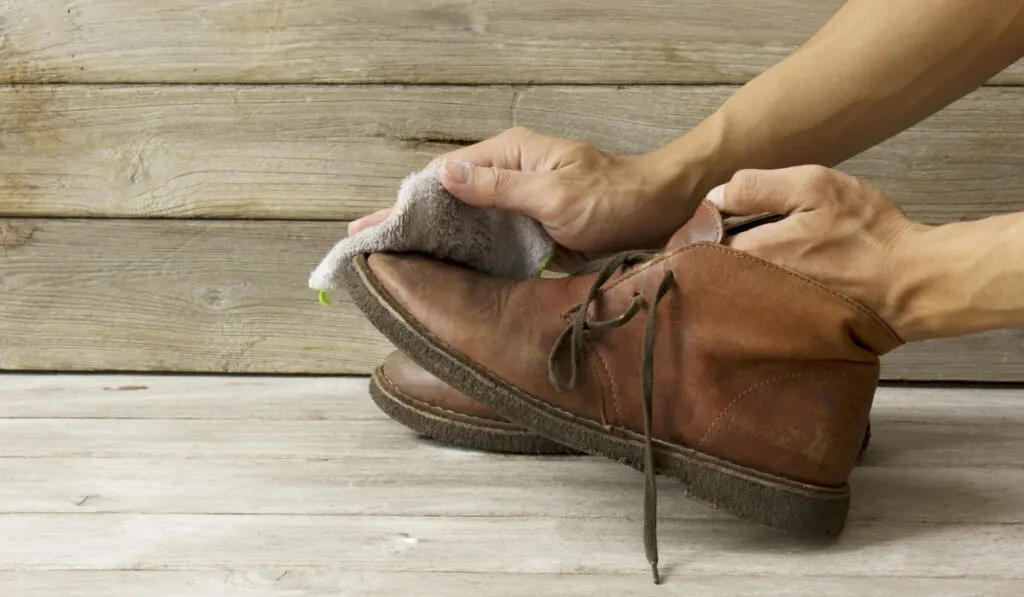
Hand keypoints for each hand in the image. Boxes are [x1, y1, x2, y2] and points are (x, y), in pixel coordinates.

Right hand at [348, 127, 697, 255]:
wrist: (657, 213)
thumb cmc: (614, 199)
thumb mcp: (555, 194)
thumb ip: (499, 187)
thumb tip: (445, 174)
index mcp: (509, 154)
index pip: (445, 174)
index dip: (408, 200)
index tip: (375, 223)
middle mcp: (508, 173)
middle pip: (447, 196)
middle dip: (409, 219)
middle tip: (366, 242)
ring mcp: (516, 201)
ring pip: (463, 219)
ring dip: (431, 237)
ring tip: (388, 258)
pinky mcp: (528, 226)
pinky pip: (487, 237)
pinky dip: (461, 251)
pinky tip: (437, 267)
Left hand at [709, 166, 925, 339]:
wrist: (913, 285)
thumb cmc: (867, 234)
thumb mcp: (813, 188)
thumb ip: (756, 188)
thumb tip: (713, 198)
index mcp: (748, 257)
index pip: (696, 245)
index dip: (699, 229)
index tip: (713, 220)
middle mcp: (747, 295)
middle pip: (708, 275)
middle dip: (711, 257)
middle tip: (734, 238)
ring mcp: (764, 319)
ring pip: (730, 294)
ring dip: (734, 277)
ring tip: (760, 260)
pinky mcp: (785, 334)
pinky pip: (754, 313)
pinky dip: (757, 298)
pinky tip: (778, 282)